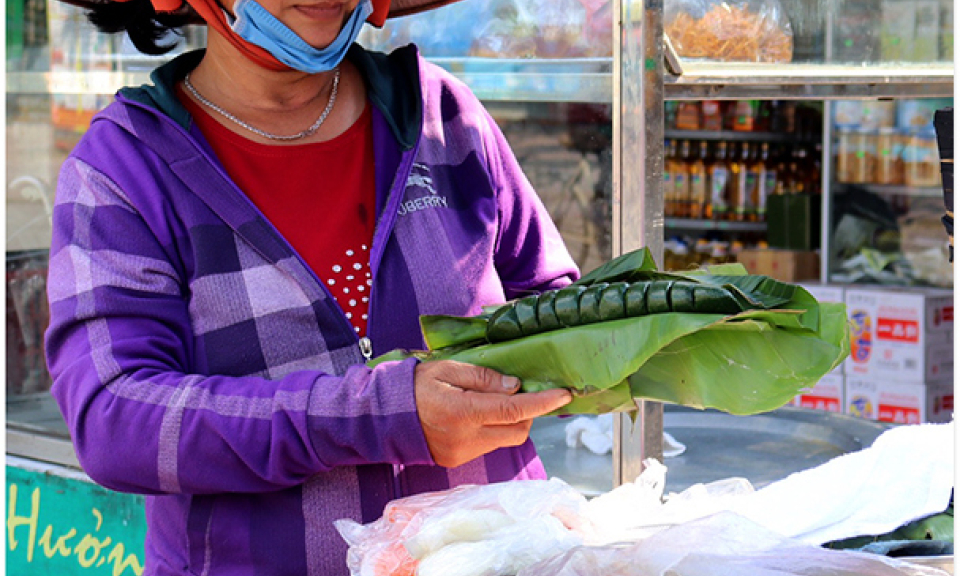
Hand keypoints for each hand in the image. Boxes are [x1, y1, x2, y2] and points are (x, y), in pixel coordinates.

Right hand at [414, 360, 571, 468]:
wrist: (383, 416)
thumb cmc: (415, 386)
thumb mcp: (448, 370)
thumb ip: (483, 378)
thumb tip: (515, 387)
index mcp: (463, 412)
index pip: (514, 410)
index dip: (543, 403)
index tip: (563, 394)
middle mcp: (465, 438)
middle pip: (517, 430)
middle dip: (527, 412)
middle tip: (519, 392)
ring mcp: (461, 454)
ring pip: (503, 439)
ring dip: (508, 421)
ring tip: (489, 402)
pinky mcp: (456, 461)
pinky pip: (487, 445)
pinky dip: (490, 430)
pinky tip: (473, 417)